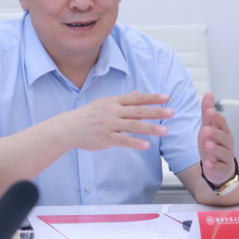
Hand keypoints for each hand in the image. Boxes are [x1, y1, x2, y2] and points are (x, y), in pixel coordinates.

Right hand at [57, 91, 173, 151]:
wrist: (68, 128)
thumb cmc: (87, 116)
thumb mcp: (104, 103)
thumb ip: (122, 100)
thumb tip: (138, 94)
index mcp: (113, 102)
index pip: (136, 98)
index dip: (152, 97)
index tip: (166, 97)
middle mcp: (112, 111)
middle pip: (137, 110)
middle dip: (156, 111)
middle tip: (171, 112)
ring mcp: (109, 124)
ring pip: (133, 125)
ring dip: (150, 128)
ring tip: (165, 130)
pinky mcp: (105, 138)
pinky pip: (122, 140)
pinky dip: (135, 142)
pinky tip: (146, 145)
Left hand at [198, 92, 235, 185]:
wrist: (217, 168)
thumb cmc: (213, 145)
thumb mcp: (208, 127)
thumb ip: (208, 112)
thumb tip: (209, 94)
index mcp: (223, 131)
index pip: (222, 123)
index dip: (216, 117)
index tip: (210, 111)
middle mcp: (227, 143)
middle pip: (224, 137)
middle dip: (215, 133)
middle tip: (206, 130)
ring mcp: (225, 156)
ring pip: (223, 152)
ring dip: (216, 148)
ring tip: (208, 145)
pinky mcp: (222, 168)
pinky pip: (219, 167)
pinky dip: (214, 165)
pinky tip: (208, 164)